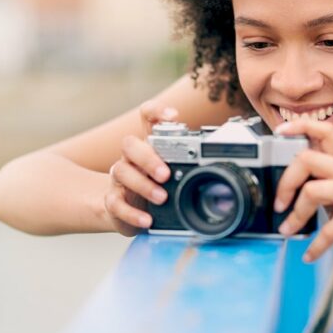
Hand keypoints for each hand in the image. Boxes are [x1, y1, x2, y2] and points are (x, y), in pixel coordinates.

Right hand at [103, 100, 177, 235]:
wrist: (124, 210)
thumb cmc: (153, 186)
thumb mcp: (171, 172)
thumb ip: (187, 165)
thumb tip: (219, 165)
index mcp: (147, 146)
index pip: (147, 118)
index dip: (157, 111)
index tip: (173, 116)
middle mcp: (131, 158)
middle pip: (129, 144)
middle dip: (148, 157)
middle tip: (166, 174)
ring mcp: (119, 179)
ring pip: (121, 172)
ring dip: (143, 185)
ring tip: (161, 198)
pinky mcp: (113, 200)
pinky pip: (116, 203)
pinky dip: (132, 213)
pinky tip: (147, 220)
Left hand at [274, 120, 332, 274]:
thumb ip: (319, 185)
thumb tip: (283, 187)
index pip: (324, 131)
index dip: (300, 125)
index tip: (279, 131)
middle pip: (308, 158)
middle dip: (285, 183)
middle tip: (279, 205)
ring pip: (312, 190)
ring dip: (295, 215)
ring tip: (288, 231)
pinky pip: (329, 228)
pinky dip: (316, 245)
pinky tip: (310, 254)